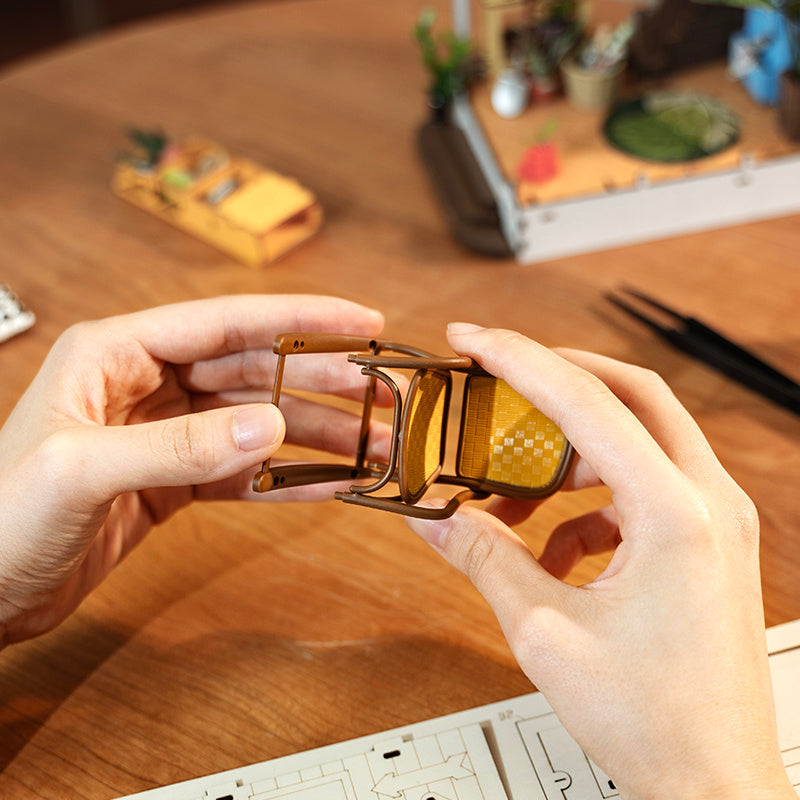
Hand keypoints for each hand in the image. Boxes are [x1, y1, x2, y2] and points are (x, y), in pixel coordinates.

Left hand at [0, 294, 387, 645]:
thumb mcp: (82, 472)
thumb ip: (179, 447)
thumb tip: (271, 425)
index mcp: (117, 353)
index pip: (226, 322)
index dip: (301, 320)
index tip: (362, 324)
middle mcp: (147, 384)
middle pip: (254, 371)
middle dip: (322, 383)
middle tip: (381, 396)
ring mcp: (165, 433)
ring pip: (257, 421)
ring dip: (315, 435)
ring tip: (370, 448)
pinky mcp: (174, 479)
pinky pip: (243, 473)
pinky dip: (286, 480)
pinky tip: (329, 487)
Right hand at [407, 324, 794, 799]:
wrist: (714, 787)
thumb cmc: (655, 721)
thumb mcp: (544, 630)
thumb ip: (483, 557)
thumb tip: (436, 516)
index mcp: (676, 513)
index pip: (586, 402)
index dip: (519, 360)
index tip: (473, 340)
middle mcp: (708, 502)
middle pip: (629, 394)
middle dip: (555, 377)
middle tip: (497, 378)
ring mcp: (714, 520)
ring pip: (636, 438)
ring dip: (568, 449)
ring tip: (512, 487)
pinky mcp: (703, 541)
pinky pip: (640, 488)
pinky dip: (587, 500)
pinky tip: (551, 547)